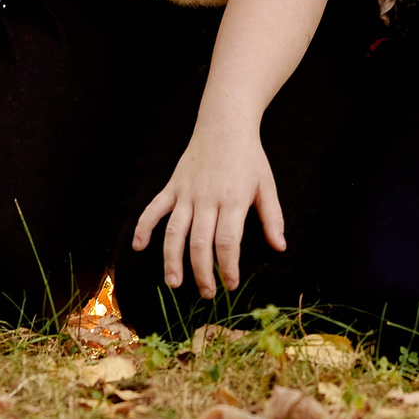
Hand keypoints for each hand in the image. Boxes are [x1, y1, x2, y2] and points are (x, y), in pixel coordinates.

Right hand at [131, 126, 285, 297]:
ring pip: (174, 232)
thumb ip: (272, 218)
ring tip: (174, 283)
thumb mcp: (267, 185)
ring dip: (172, 260)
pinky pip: (153, 208)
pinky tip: (138, 246)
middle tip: (208, 293)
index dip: (228, 266)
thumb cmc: (248, 157)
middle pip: (200, 243)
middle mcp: (207, 198)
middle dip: (202, 272)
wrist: (224, 124)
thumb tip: (280, 247)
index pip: (227, 241)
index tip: (230, 283)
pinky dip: (143, 227)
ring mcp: (186, 192)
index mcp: (233, 200)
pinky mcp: (172, 186)